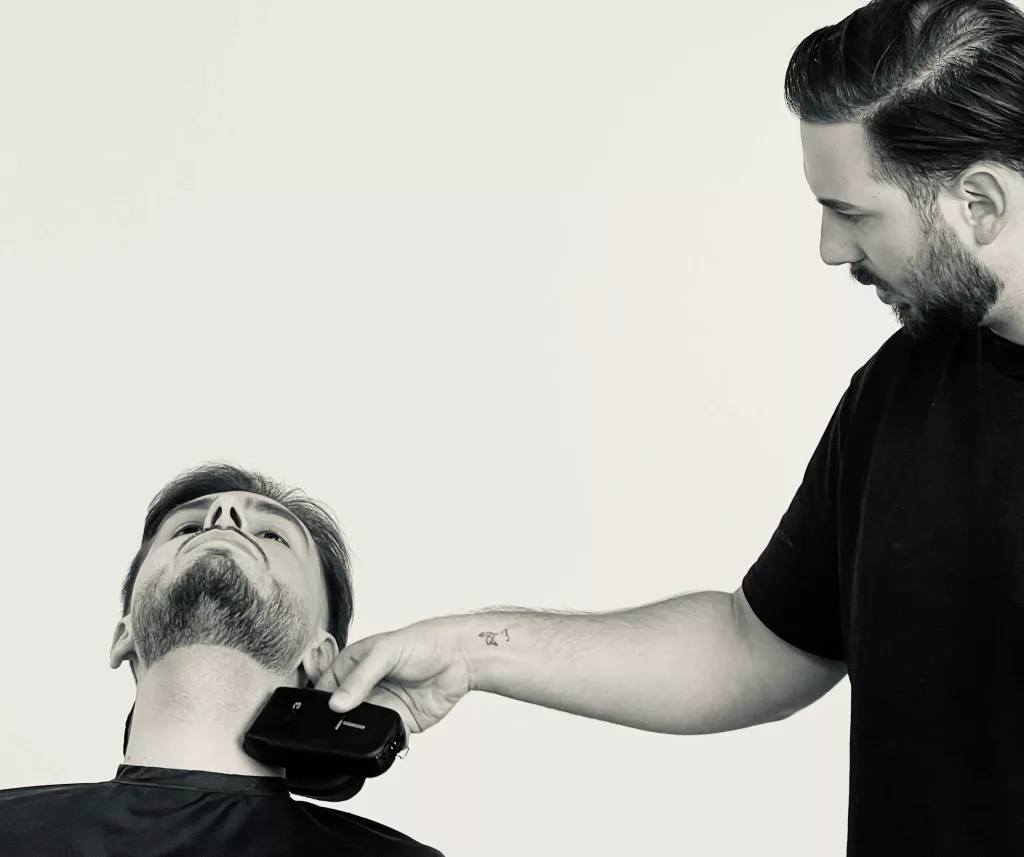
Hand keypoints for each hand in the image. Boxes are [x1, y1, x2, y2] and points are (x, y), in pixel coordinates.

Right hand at [314, 617, 472, 734]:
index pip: (326, 687)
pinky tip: (385, 738)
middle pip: (341, 713)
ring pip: (360, 728)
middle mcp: (365, 688)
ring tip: (365, 732)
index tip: (320, 715)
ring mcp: (382, 706)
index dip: (321, 702)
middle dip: (339, 723)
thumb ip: (360, 677)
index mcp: (354, 665)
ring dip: (361, 734)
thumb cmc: (424, 642)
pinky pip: (385, 737)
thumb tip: (337, 703)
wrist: (461, 657)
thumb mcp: (386, 651)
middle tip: (342, 728)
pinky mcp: (400, 722)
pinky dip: (383, 742)